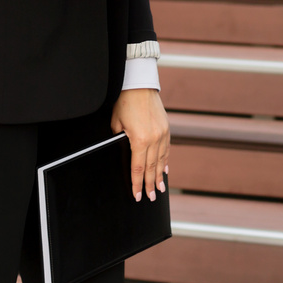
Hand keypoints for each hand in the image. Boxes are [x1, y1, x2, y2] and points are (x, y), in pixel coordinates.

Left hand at [110, 87, 169, 201]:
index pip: (138, 169)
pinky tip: (164, 170)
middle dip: (150, 185)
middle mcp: (154, 139)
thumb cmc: (125, 103)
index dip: (137, 184)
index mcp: (140, 140)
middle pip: (151, 168)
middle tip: (151, 197)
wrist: (139, 85)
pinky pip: (166, 149)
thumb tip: (124, 154)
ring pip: (161, 160)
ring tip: (160, 188)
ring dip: (159, 176)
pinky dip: (165, 161)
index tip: (137, 196)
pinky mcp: (166, 128)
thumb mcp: (116, 124)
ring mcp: (162, 134)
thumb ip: (120, 141)